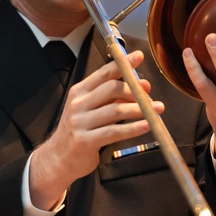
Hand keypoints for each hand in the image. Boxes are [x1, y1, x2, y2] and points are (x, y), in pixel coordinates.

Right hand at [29, 50, 161, 208]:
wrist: (58, 158)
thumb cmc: (80, 132)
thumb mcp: (92, 110)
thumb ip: (112, 98)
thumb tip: (140, 86)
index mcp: (80, 92)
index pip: (104, 73)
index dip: (123, 64)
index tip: (138, 57)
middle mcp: (78, 104)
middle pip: (112, 88)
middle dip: (135, 90)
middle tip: (150, 94)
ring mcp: (80, 122)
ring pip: (116, 110)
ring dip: (140, 109)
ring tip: (156, 110)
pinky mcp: (85, 141)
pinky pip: (114, 132)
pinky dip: (133, 128)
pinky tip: (146, 126)